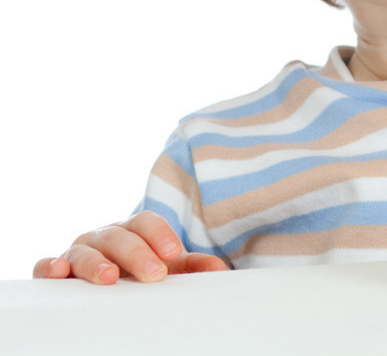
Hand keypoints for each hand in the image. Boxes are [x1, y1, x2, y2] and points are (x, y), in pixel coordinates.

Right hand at [32, 210, 227, 283]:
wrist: (110, 286)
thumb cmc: (142, 273)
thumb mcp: (167, 269)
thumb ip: (191, 266)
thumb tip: (218, 269)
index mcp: (134, 230)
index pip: (145, 222)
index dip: (159, 234)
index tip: (173, 253)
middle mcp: (105, 236)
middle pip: (119, 236)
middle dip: (137, 253)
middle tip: (155, 274)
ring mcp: (79, 251)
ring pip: (84, 250)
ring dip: (96, 263)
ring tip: (110, 277)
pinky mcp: (56, 270)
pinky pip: (47, 265)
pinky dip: (50, 266)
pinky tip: (59, 272)